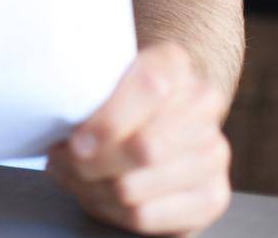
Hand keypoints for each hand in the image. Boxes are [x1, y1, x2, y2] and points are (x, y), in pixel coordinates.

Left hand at [46, 41, 231, 235]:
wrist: (152, 116)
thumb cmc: (111, 95)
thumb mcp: (97, 77)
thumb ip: (87, 88)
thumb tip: (66, 126)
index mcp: (172, 62)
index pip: (150, 87)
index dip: (108, 122)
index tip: (75, 142)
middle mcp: (203, 103)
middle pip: (146, 148)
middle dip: (92, 162)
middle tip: (62, 160)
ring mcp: (215, 150)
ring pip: (136, 186)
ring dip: (91, 187)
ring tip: (72, 175)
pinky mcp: (213, 195)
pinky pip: (145, 215)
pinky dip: (108, 210)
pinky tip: (94, 194)